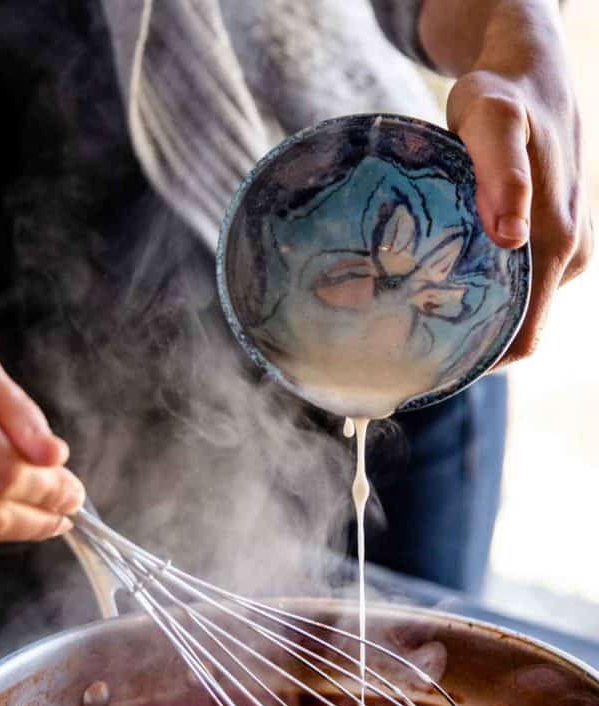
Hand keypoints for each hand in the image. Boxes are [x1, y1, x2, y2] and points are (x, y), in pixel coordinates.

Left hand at [421, 0, 592, 360]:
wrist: (529, 71)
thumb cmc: (503, 95)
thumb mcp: (491, 121)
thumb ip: (500, 174)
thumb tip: (513, 238)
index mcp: (558, 247)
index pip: (522, 339)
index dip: (480, 364)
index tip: (428, 369)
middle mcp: (566, 258)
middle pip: (514, 331)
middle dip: (465, 346)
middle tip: (403, 349)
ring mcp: (560, 251)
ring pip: (513, 309)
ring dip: (470, 319)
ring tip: (411, 322)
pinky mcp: (546, 242)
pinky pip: (513, 285)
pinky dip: (478, 292)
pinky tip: (435, 288)